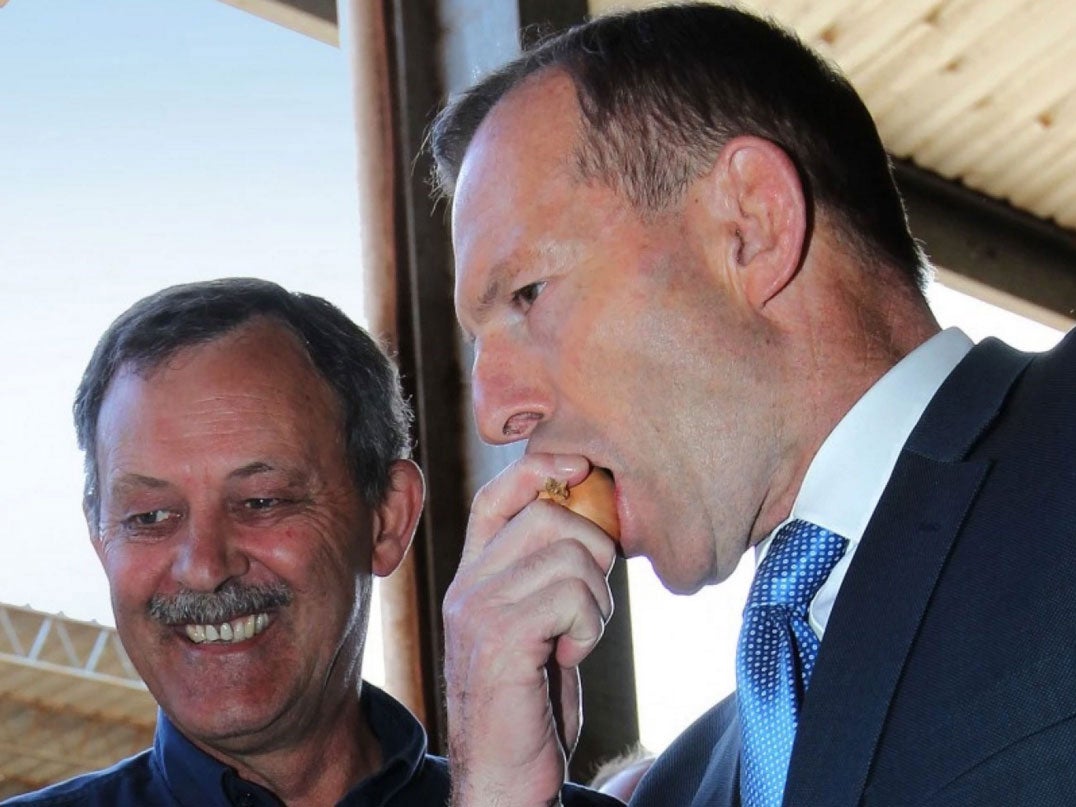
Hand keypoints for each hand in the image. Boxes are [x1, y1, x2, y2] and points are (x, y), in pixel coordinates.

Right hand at [444, 453, 618, 806]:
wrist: (504, 780)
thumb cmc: (530, 705)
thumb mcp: (537, 629)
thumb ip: (547, 577)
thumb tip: (592, 519)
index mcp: (474, 577)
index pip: (498, 495)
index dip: (540, 468)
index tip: (582, 467)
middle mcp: (467, 585)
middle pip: (549, 515)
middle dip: (595, 554)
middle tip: (590, 607)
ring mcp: (477, 610)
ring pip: (570, 555)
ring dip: (597, 601)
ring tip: (578, 639)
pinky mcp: (498, 639)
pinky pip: (571, 597)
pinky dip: (589, 628)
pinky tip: (568, 658)